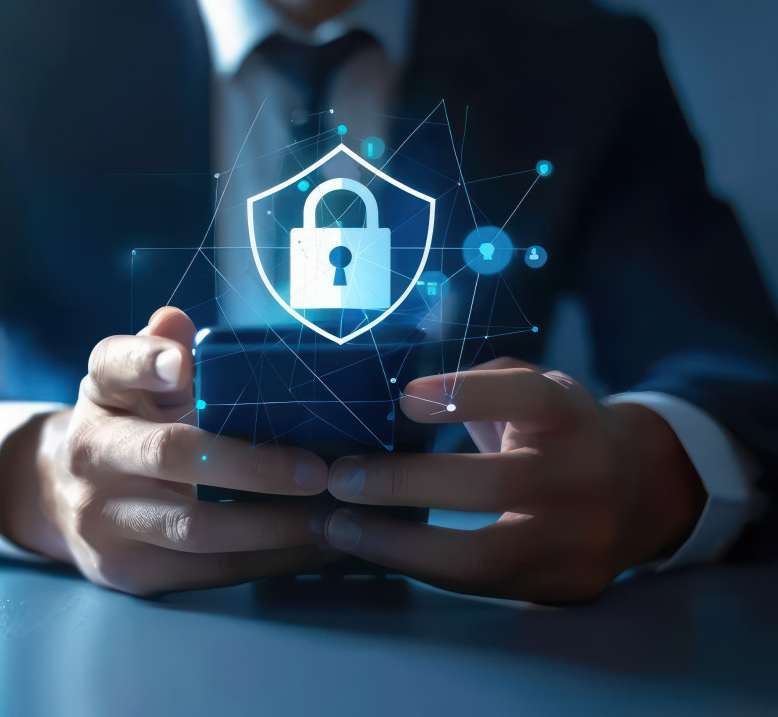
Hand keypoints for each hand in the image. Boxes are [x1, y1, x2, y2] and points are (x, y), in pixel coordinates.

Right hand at [0, 307, 336, 595]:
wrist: (64, 498)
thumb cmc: (125, 425)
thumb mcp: (132, 381)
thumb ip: (158, 351)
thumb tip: (175, 322)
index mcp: (100, 393)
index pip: (113, 365)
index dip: (146, 361)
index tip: (182, 363)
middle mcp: (91, 454)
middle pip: (169, 455)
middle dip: (251, 466)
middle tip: (316, 471)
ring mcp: (102, 519)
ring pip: (192, 528)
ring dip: (270, 526)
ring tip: (327, 517)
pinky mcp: (125, 570)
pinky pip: (204, 572)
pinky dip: (263, 562)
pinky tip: (307, 548)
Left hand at [322, 357, 705, 602]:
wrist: (640, 491)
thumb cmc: (554, 429)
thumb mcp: (531, 387)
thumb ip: (475, 384)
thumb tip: (383, 394)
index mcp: (569, 413)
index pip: (526, 398)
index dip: (466, 396)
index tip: (403, 399)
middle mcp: (584, 475)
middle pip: (493, 484)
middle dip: (404, 483)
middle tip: (341, 478)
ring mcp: (580, 539)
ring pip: (483, 555)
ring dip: (398, 544)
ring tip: (340, 527)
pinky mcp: (565, 585)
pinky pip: (481, 585)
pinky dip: (419, 567)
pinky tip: (375, 549)